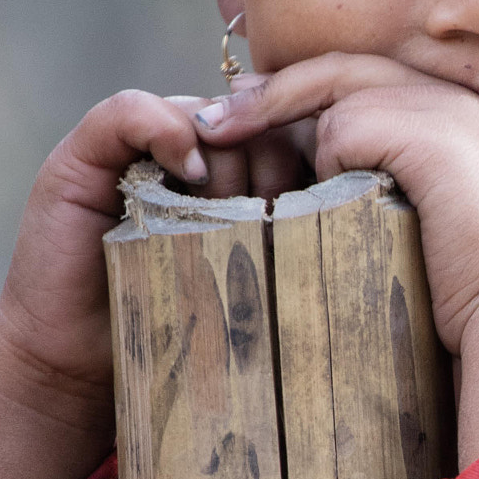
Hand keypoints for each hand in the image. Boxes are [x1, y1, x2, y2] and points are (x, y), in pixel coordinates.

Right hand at [0, 85, 304, 478]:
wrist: (82, 367)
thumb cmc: (180, 334)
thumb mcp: (263, 291)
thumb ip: (310, 250)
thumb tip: (396, 227)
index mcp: (239, 174)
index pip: (292, 135)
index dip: (314, 158)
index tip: (330, 204)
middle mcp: (193, 149)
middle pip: (257, 122)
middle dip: (276, 164)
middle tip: (276, 218)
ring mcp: (140, 145)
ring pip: (208, 116)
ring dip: (227, 159)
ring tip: (228, 215)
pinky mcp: (88, 152)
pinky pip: (132, 111)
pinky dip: (164, 130)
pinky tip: (186, 173)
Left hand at [193, 55, 478, 458]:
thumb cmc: (478, 297)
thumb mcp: (425, 226)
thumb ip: (382, 188)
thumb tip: (317, 173)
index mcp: (460, 121)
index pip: (366, 81)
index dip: (303, 92)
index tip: (251, 111)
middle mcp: (454, 102)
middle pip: (342, 70)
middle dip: (271, 92)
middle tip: (215, 120)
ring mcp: (442, 111)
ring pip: (336, 97)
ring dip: (282, 125)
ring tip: (222, 142)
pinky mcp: (425, 132)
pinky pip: (342, 128)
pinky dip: (320, 161)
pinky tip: (304, 197)